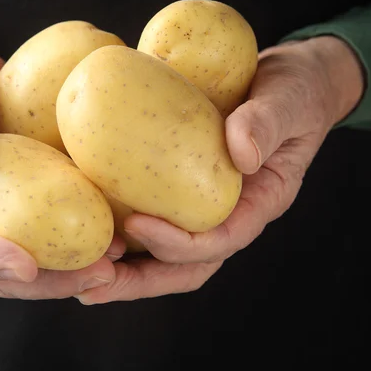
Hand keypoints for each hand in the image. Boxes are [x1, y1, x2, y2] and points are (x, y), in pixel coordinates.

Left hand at [77, 35, 363, 303]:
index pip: (218, 242)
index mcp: (258, 205)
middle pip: (182, 267)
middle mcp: (226, 216)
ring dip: (121, 268)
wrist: (282, 86)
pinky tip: (82, 223)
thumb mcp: (287, 101)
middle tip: (92, 284)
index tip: (136, 223)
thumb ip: (267, 123)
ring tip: (79, 268)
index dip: (178, 243)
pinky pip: (147, 217)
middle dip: (137, 281)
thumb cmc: (291, 94)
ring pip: (160, 255)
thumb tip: (241, 153)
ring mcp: (199, 208)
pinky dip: (115, 229)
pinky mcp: (176, 191)